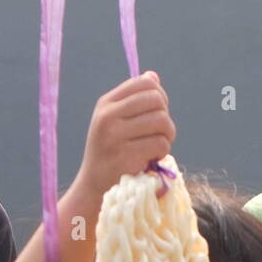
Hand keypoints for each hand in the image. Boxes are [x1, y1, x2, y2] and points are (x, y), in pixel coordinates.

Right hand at [73, 72, 175, 198]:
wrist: (94, 185)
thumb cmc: (110, 150)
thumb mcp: (115, 121)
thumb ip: (134, 100)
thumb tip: (153, 76)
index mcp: (106, 104)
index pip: (145, 82)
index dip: (160, 95)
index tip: (158, 111)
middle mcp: (108, 116)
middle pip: (156, 100)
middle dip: (166, 117)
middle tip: (162, 132)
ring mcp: (115, 137)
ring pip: (162, 122)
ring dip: (167, 136)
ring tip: (158, 146)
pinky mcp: (125, 157)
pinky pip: (160, 144)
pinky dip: (162, 152)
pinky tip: (152, 158)